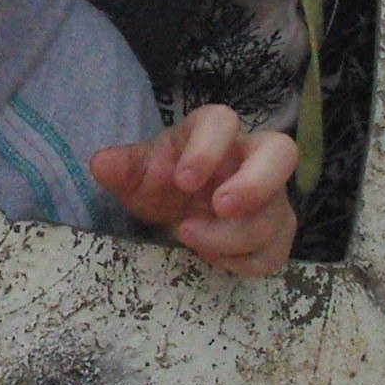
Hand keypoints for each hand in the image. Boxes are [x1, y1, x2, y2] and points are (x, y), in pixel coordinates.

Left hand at [91, 107, 299, 280]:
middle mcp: (252, 156)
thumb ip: (122, 167)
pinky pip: (275, 251)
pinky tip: (210, 257)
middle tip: (218, 208)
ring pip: (277, 214)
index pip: (224, 122)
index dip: (208, 149)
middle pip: (283, 153)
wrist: (175, 205)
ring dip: (234, 236)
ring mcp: (271, 194)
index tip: (182, 180)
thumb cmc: (161, 179)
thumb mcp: (137, 172)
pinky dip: (243, 262)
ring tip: (190, 239)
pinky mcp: (275, 229)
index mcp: (214, 130)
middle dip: (254, 185)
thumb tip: (101, 164)